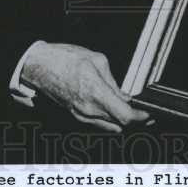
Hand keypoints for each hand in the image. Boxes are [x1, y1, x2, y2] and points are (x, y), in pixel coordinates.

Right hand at [19, 41, 149, 131]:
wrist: (38, 67)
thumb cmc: (64, 59)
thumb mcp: (97, 61)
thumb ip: (114, 83)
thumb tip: (125, 97)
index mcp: (96, 93)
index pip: (126, 117)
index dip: (141, 118)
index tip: (148, 113)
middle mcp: (89, 110)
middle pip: (120, 126)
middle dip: (134, 120)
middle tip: (143, 112)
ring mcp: (81, 116)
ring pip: (110, 127)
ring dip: (122, 121)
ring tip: (129, 110)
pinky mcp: (75, 117)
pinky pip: (98, 124)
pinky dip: (109, 120)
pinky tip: (113, 109)